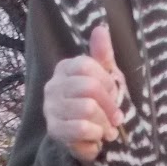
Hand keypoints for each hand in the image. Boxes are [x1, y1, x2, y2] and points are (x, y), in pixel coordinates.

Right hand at [44, 24, 124, 164]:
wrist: (86, 137)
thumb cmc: (98, 103)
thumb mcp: (105, 77)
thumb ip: (102, 54)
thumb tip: (100, 28)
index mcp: (65, 68)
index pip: (87, 66)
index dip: (107, 81)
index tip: (114, 93)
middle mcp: (53, 86)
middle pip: (89, 87)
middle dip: (110, 104)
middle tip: (116, 116)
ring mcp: (50, 108)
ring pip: (87, 108)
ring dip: (105, 122)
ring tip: (108, 128)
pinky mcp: (53, 130)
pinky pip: (81, 128)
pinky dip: (96, 134)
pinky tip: (97, 136)